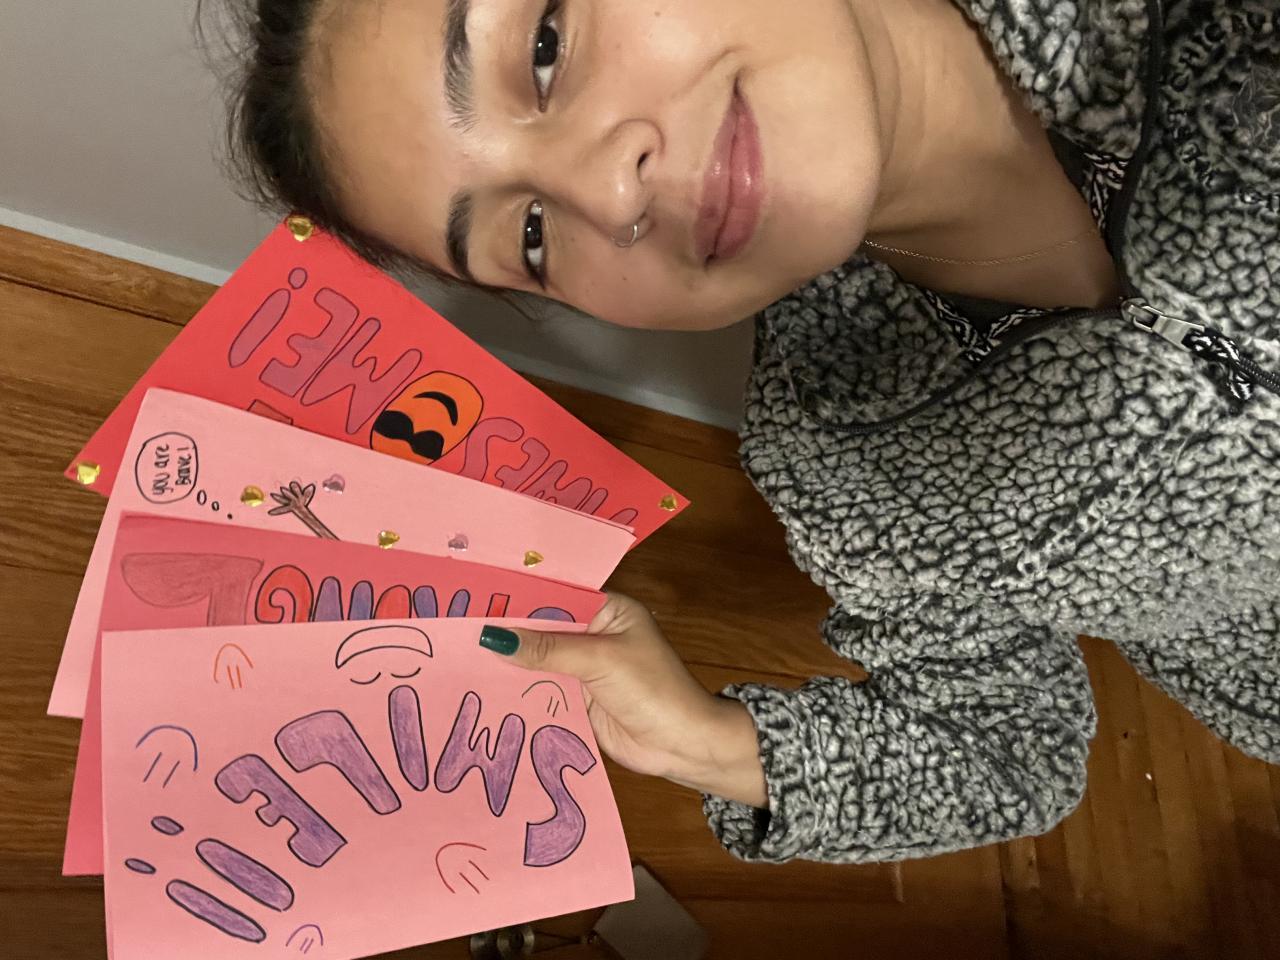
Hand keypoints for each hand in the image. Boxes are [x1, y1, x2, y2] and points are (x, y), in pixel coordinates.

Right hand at [480, 594, 766, 807]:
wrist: (683, 746)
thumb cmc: (654, 690)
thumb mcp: (599, 661)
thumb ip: (547, 649)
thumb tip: (493, 638)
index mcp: (607, 609)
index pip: (554, 596)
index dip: (516, 598)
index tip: (471, 598)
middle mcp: (594, 633)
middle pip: (542, 629)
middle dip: (506, 633)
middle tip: (453, 631)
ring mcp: (585, 668)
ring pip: (538, 661)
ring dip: (508, 665)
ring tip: (456, 659)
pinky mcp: (578, 699)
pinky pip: (542, 690)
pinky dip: (518, 692)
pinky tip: (482, 692)